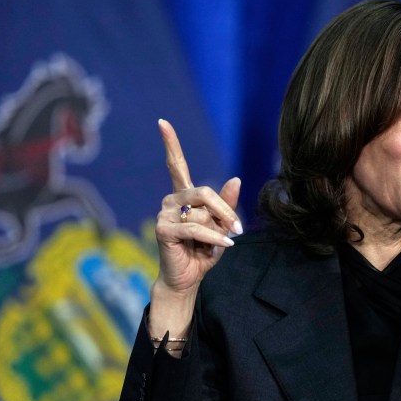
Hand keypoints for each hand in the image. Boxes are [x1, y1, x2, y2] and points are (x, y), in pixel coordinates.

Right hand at [148, 119, 241, 341]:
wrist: (188, 278)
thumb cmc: (204, 251)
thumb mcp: (221, 226)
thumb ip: (227, 205)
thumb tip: (236, 179)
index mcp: (184, 196)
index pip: (176, 165)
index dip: (170, 144)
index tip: (162, 122)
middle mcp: (171, 200)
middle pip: (204, 192)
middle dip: (225, 211)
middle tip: (238, 229)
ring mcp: (164, 214)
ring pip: (202, 213)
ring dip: (218, 231)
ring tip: (219, 244)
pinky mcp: (163, 229)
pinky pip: (195, 228)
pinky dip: (213, 238)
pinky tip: (224, 245)